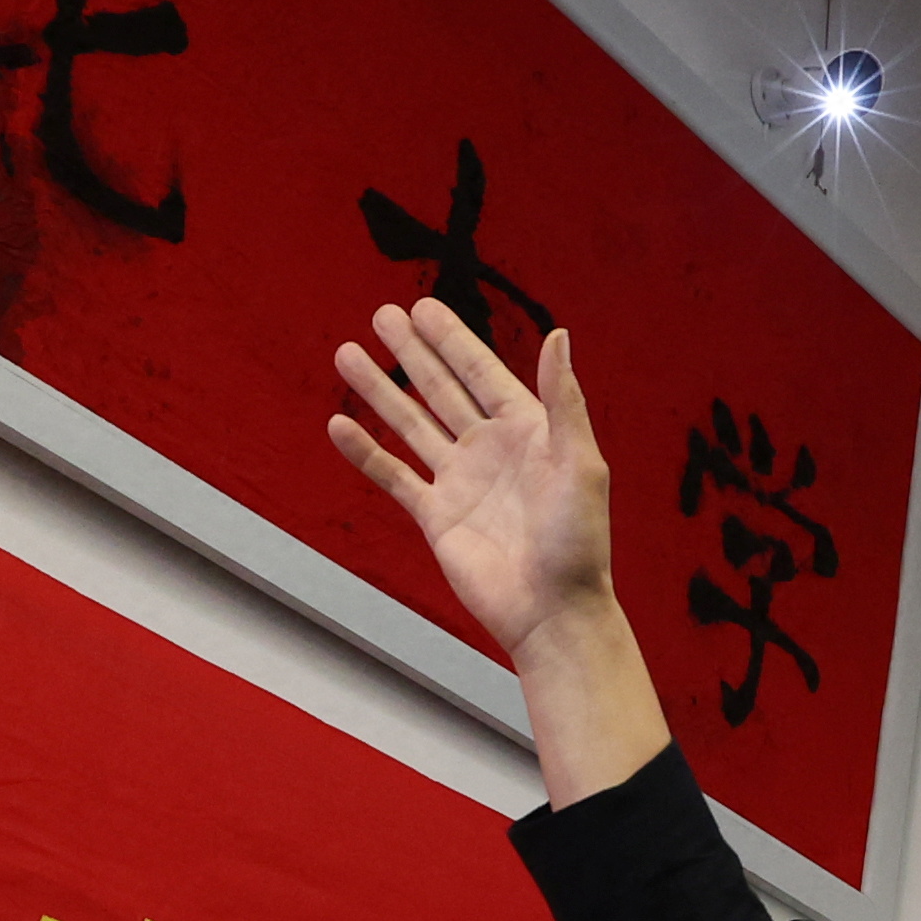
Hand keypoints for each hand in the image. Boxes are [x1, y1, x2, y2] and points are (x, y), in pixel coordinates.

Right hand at [329, 300, 666, 800]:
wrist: (552, 612)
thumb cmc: (579, 543)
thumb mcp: (581, 464)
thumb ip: (564, 400)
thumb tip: (558, 335)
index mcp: (528, 430)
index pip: (481, 372)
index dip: (452, 340)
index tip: (423, 308)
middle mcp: (490, 448)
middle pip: (442, 388)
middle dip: (412, 352)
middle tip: (382, 314)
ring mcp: (460, 481)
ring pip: (411, 424)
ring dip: (380, 390)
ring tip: (348, 353)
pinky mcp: (436, 516)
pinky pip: (393, 475)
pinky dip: (365, 451)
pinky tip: (339, 424)